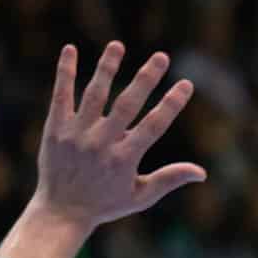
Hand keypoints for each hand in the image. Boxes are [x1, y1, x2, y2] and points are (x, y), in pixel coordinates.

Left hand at [32, 41, 205, 232]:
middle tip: (162, 57)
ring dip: (107, 68)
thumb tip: (202, 172)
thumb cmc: (106, 204)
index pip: (153, 126)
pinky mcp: (55, 129)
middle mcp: (101, 144)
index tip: (186, 84)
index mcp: (125, 159)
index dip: (172, 104)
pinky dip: (66, 73)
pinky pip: (61, 96)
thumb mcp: (141, 196)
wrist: (62, 212)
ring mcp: (76, 135)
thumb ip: (169, 179)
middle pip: (127, 105)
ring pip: (94, 95)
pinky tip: (71, 49)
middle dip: (146, 79)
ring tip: (118, 45)